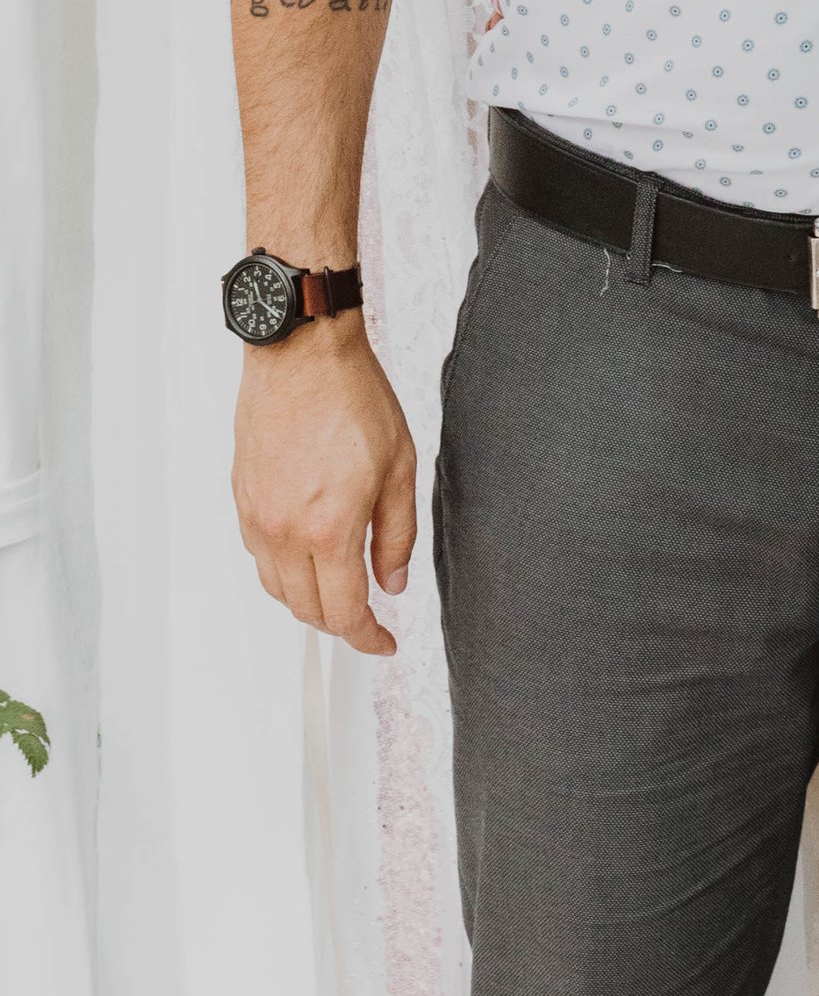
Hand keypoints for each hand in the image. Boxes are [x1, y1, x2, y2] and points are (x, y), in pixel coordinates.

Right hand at [232, 318, 416, 656]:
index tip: (384, 643)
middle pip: (307, 610)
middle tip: (369, 617)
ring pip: (277, 588)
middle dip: (341, 623)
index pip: (344, 613)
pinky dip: (283, 570)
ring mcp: (256, 516)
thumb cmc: (352, 396)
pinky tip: (307, 554)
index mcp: (329, 530)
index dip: (368, 638)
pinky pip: (259, 555)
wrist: (301, 352)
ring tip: (339, 590)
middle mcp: (284, 532)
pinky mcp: (242, 497)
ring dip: (308, 601)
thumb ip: (396, 535)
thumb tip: (392, 582)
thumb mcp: (399, 467)